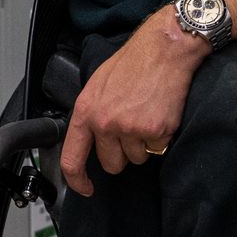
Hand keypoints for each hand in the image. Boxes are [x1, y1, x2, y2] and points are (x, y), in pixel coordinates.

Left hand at [60, 11, 206, 195]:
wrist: (164, 49)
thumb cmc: (134, 62)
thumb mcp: (99, 84)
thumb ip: (93, 113)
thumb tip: (91, 138)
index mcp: (86, 110)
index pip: (72, 157)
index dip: (77, 180)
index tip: (86, 188)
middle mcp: (105, 122)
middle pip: (111, 164)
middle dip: (122, 153)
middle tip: (131, 127)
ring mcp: (129, 128)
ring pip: (137, 158)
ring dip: (143, 143)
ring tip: (146, 113)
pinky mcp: (154, 131)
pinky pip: (157, 148)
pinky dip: (161, 136)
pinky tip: (159, 113)